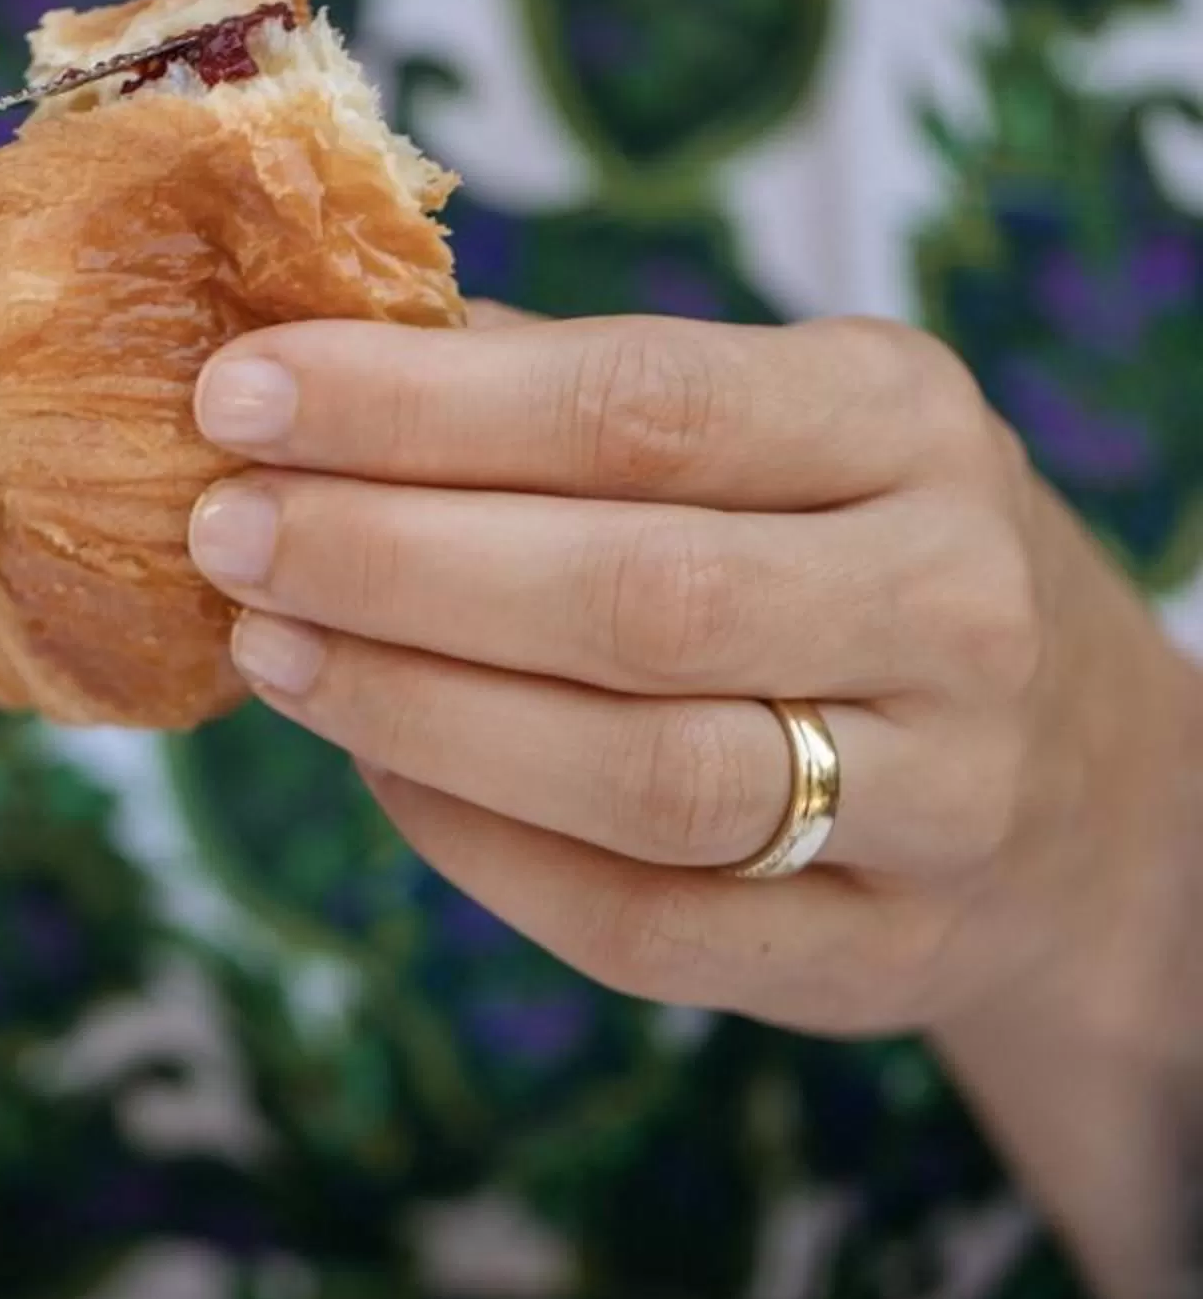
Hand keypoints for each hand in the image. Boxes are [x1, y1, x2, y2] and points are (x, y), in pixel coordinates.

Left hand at [186, 311, 1199, 1042]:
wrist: (1074, 771)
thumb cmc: (845, 543)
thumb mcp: (774, 414)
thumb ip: (558, 383)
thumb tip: (300, 343)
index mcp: (903, 421)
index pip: (640, 403)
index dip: (418, 406)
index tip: (240, 393)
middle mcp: (950, 603)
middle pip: (634, 594)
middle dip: (390, 561)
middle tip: (224, 528)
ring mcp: (939, 797)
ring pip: (642, 775)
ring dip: (416, 710)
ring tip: (267, 645)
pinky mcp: (883, 956)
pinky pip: (646, 926)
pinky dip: (480, 850)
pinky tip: (375, 770)